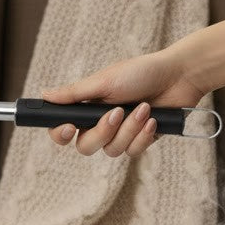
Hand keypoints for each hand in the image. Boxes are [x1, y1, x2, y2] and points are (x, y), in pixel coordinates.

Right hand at [42, 50, 204, 156]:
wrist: (179, 76)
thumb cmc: (141, 72)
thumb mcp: (104, 81)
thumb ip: (74, 94)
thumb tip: (44, 95)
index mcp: (86, 107)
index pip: (62, 129)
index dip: (60, 134)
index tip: (70, 128)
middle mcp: (100, 123)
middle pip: (85, 146)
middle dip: (103, 132)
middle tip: (117, 113)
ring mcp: (120, 134)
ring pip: (111, 150)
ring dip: (129, 130)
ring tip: (143, 109)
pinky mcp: (140, 140)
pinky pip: (133, 151)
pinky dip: (143, 135)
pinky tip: (153, 119)